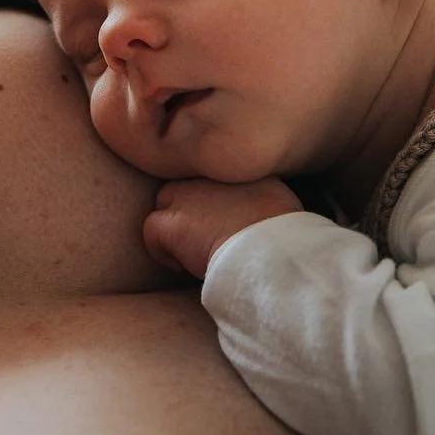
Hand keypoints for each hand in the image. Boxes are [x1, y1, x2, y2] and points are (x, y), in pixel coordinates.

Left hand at [143, 178, 303, 278]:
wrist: (271, 252)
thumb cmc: (283, 235)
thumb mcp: (278, 199)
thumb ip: (258, 193)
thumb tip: (255, 205)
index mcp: (234, 169)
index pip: (208, 177)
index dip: (208, 201)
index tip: (218, 222)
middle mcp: (206, 175)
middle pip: (182, 186)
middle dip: (188, 211)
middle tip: (202, 238)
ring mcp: (186, 196)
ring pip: (164, 205)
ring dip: (174, 228)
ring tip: (193, 252)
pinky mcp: (172, 223)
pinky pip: (151, 233)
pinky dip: (162, 251)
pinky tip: (183, 265)